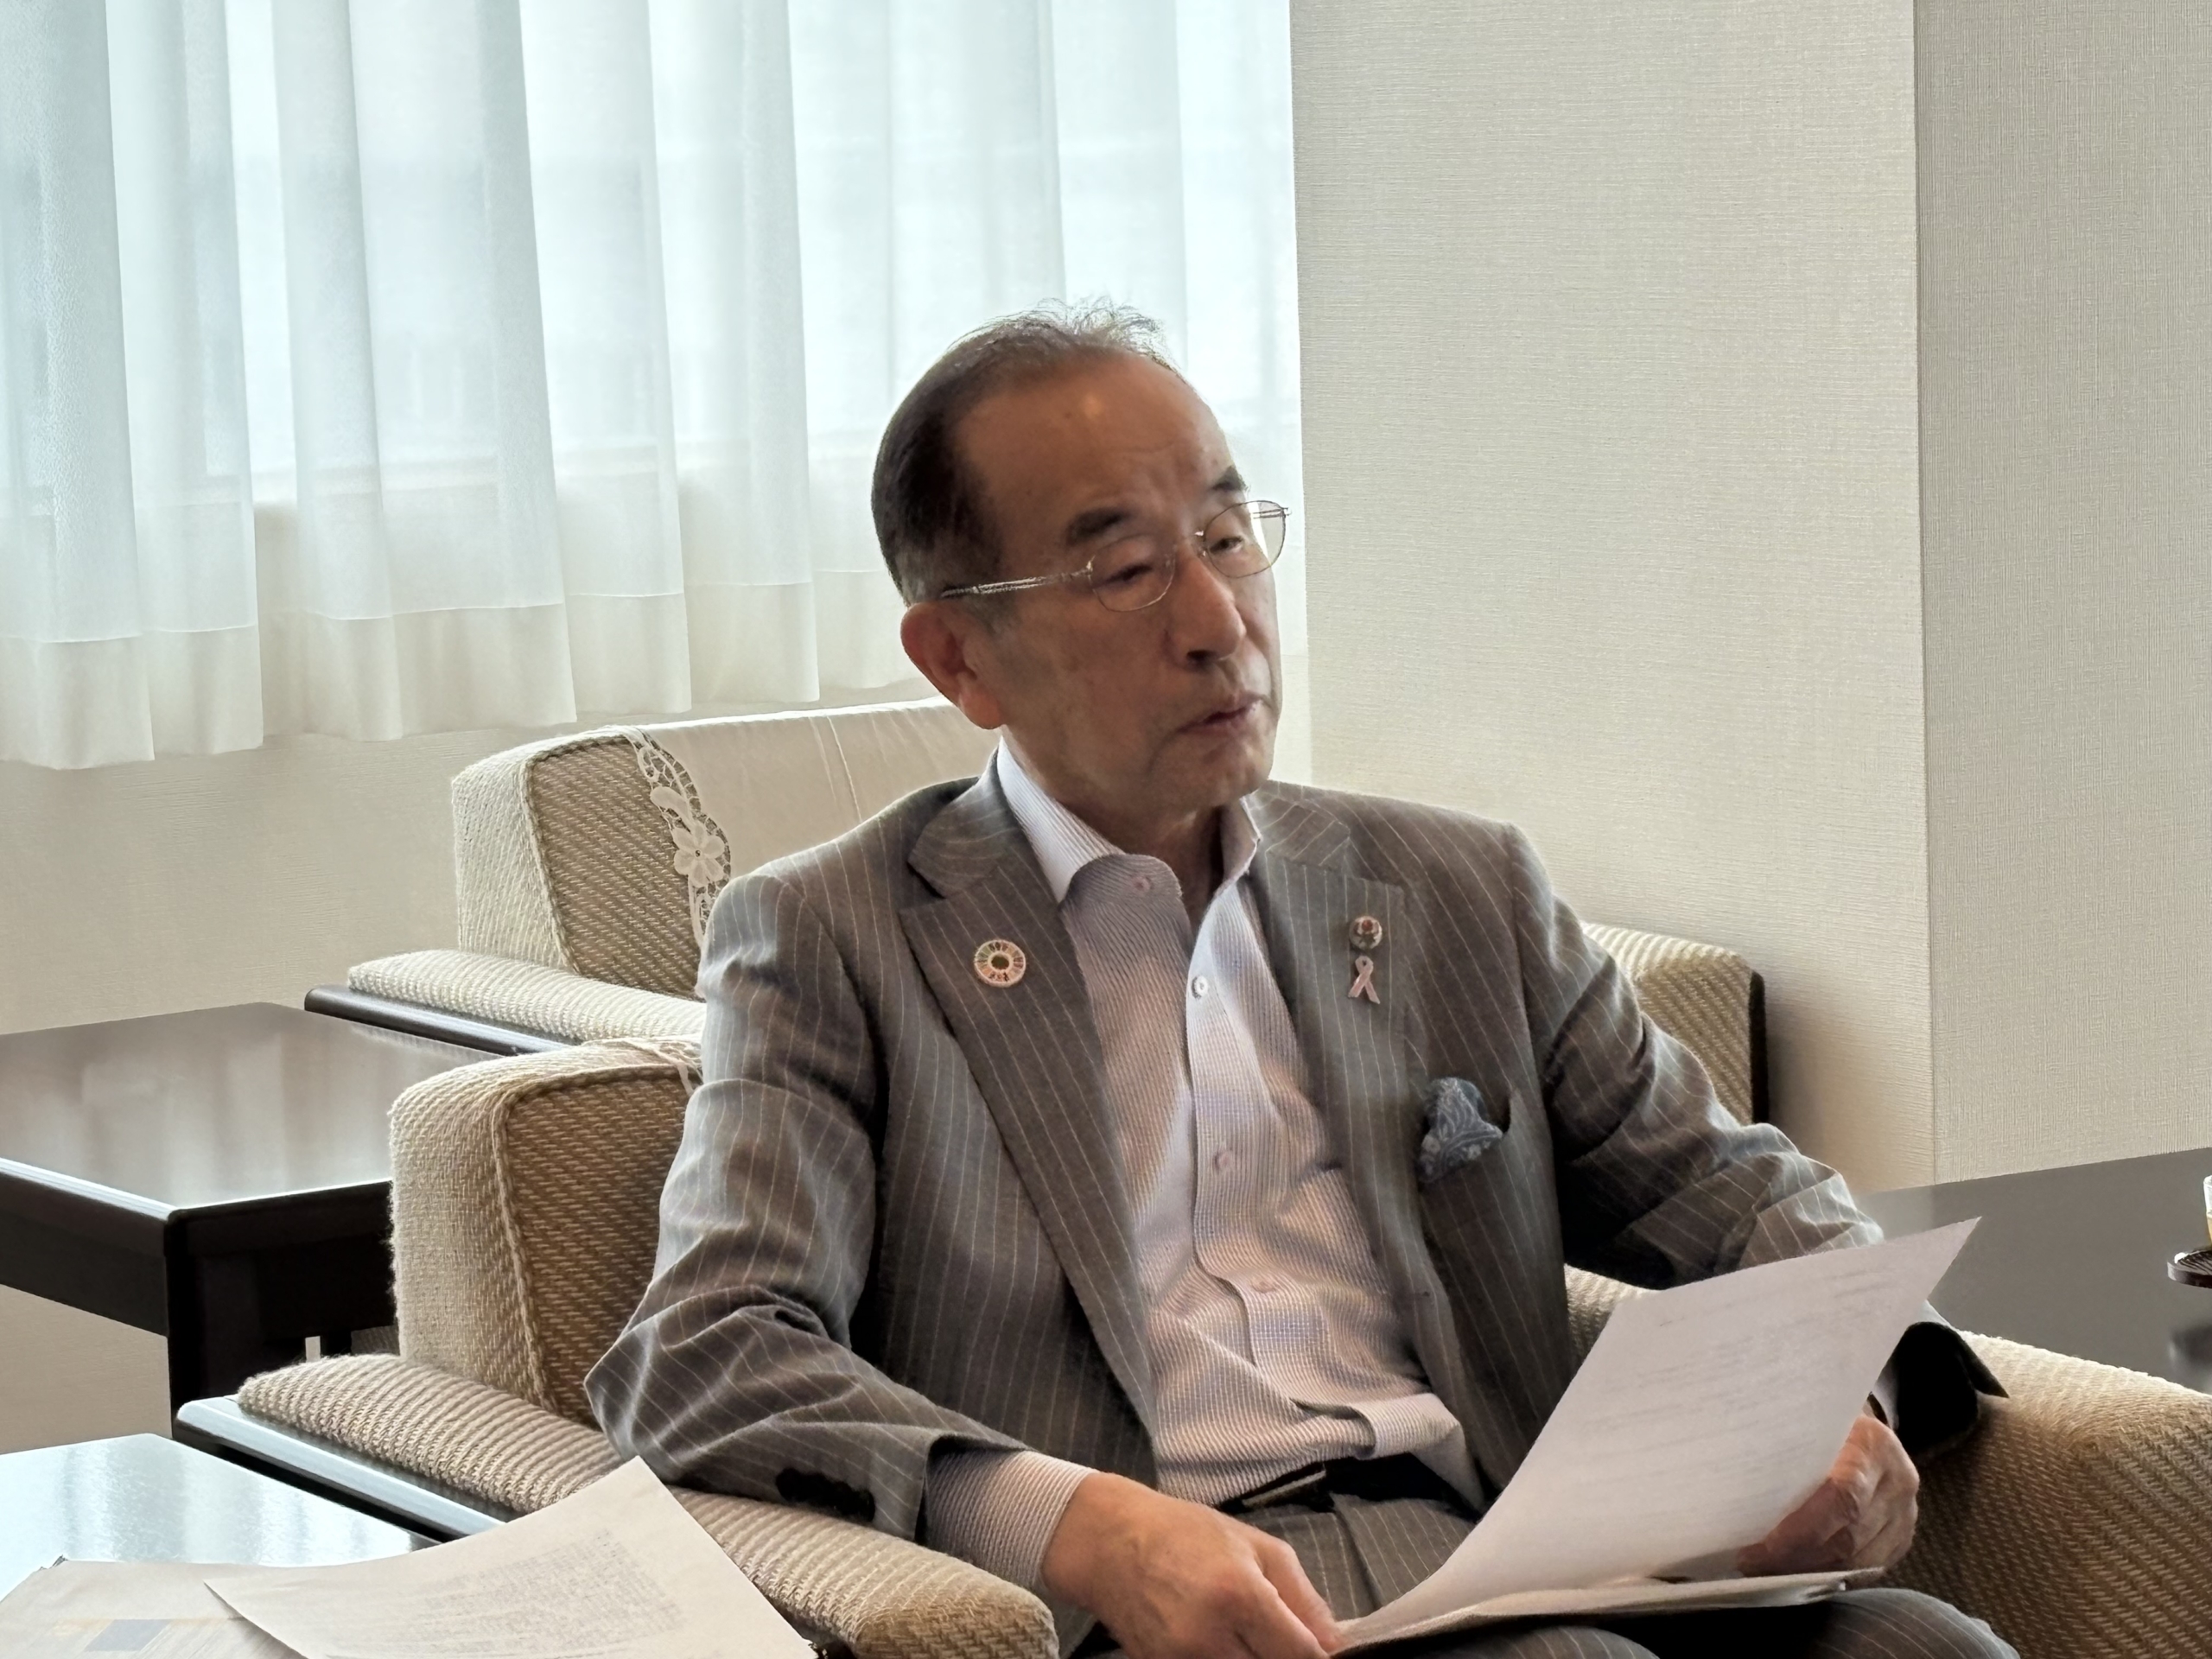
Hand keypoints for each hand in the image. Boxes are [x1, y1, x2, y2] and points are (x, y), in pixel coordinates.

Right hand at [1040, 1472, 1339, 1658]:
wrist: (1111, 1543)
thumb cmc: (1185, 1533)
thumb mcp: (1258, 1547)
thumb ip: (1305, 1599)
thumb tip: (1337, 1645)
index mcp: (1240, 1595)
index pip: (1301, 1656)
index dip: (1319, 1658)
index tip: (1322, 1652)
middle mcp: (1208, 1637)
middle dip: (1283, 1657)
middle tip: (1279, 1637)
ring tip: (1247, 1635)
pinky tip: (1223, 1642)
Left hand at [1738, 1408, 1918, 1575]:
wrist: (1864, 1427)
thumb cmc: (1821, 1420)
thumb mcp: (1806, 1417)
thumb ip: (1781, 1440)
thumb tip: (1727, 1466)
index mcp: (1873, 1444)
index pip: (1841, 1497)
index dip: (1800, 1530)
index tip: (1760, 1547)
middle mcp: (1898, 1481)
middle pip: (1847, 1536)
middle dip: (1795, 1557)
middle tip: (1751, 1563)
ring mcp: (1904, 1514)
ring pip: (1855, 1560)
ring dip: (1807, 1571)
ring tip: (1765, 1570)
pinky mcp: (1900, 1538)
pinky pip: (1864, 1569)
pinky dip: (1826, 1575)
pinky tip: (1795, 1572)